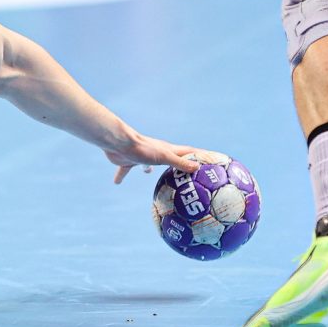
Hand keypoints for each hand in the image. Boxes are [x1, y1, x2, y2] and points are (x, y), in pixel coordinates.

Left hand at [101, 133, 229, 184]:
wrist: (118, 143)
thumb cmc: (143, 148)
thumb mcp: (165, 157)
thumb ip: (179, 162)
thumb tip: (198, 167)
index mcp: (167, 150)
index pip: (187, 151)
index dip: (199, 154)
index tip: (211, 158)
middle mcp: (155, 152)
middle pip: (169, 158)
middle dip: (177, 164)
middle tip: (185, 173)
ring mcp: (141, 157)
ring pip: (148, 164)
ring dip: (150, 168)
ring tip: (152, 175)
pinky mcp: (127, 161)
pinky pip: (125, 170)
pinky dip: (122, 175)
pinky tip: (116, 183)